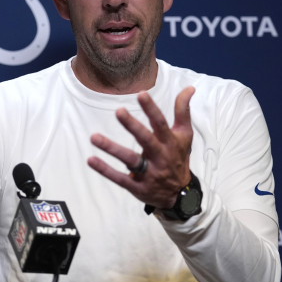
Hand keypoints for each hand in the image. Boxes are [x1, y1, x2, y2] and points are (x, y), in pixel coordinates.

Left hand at [87, 87, 194, 209]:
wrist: (180, 194)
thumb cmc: (178, 156)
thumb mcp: (185, 134)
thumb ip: (183, 111)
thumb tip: (189, 87)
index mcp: (170, 142)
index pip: (160, 123)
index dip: (151, 109)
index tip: (141, 94)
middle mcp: (160, 156)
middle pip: (146, 140)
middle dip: (133, 126)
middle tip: (119, 111)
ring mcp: (148, 173)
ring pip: (130, 160)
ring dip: (112, 149)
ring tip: (94, 137)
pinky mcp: (137, 186)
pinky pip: (120, 179)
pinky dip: (105, 170)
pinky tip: (91, 160)